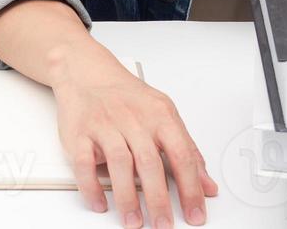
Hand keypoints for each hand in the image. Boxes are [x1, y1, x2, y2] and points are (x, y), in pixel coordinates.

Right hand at [49, 42, 218, 226]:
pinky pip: (84, 162)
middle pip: (149, 161)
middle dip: (158, 198)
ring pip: (119, 162)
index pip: (181, 154)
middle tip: (164, 224)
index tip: (194, 214)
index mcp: (159, 115)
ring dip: (127, 196)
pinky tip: (100, 202)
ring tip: (133, 221)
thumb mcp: (164, 115)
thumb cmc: (127, 97)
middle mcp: (132, 118)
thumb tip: (207, 186)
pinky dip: (91, 186)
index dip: (190, 187)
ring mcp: (104, 124)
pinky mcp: (79, 133)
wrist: (87, 71)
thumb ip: (187, 150)